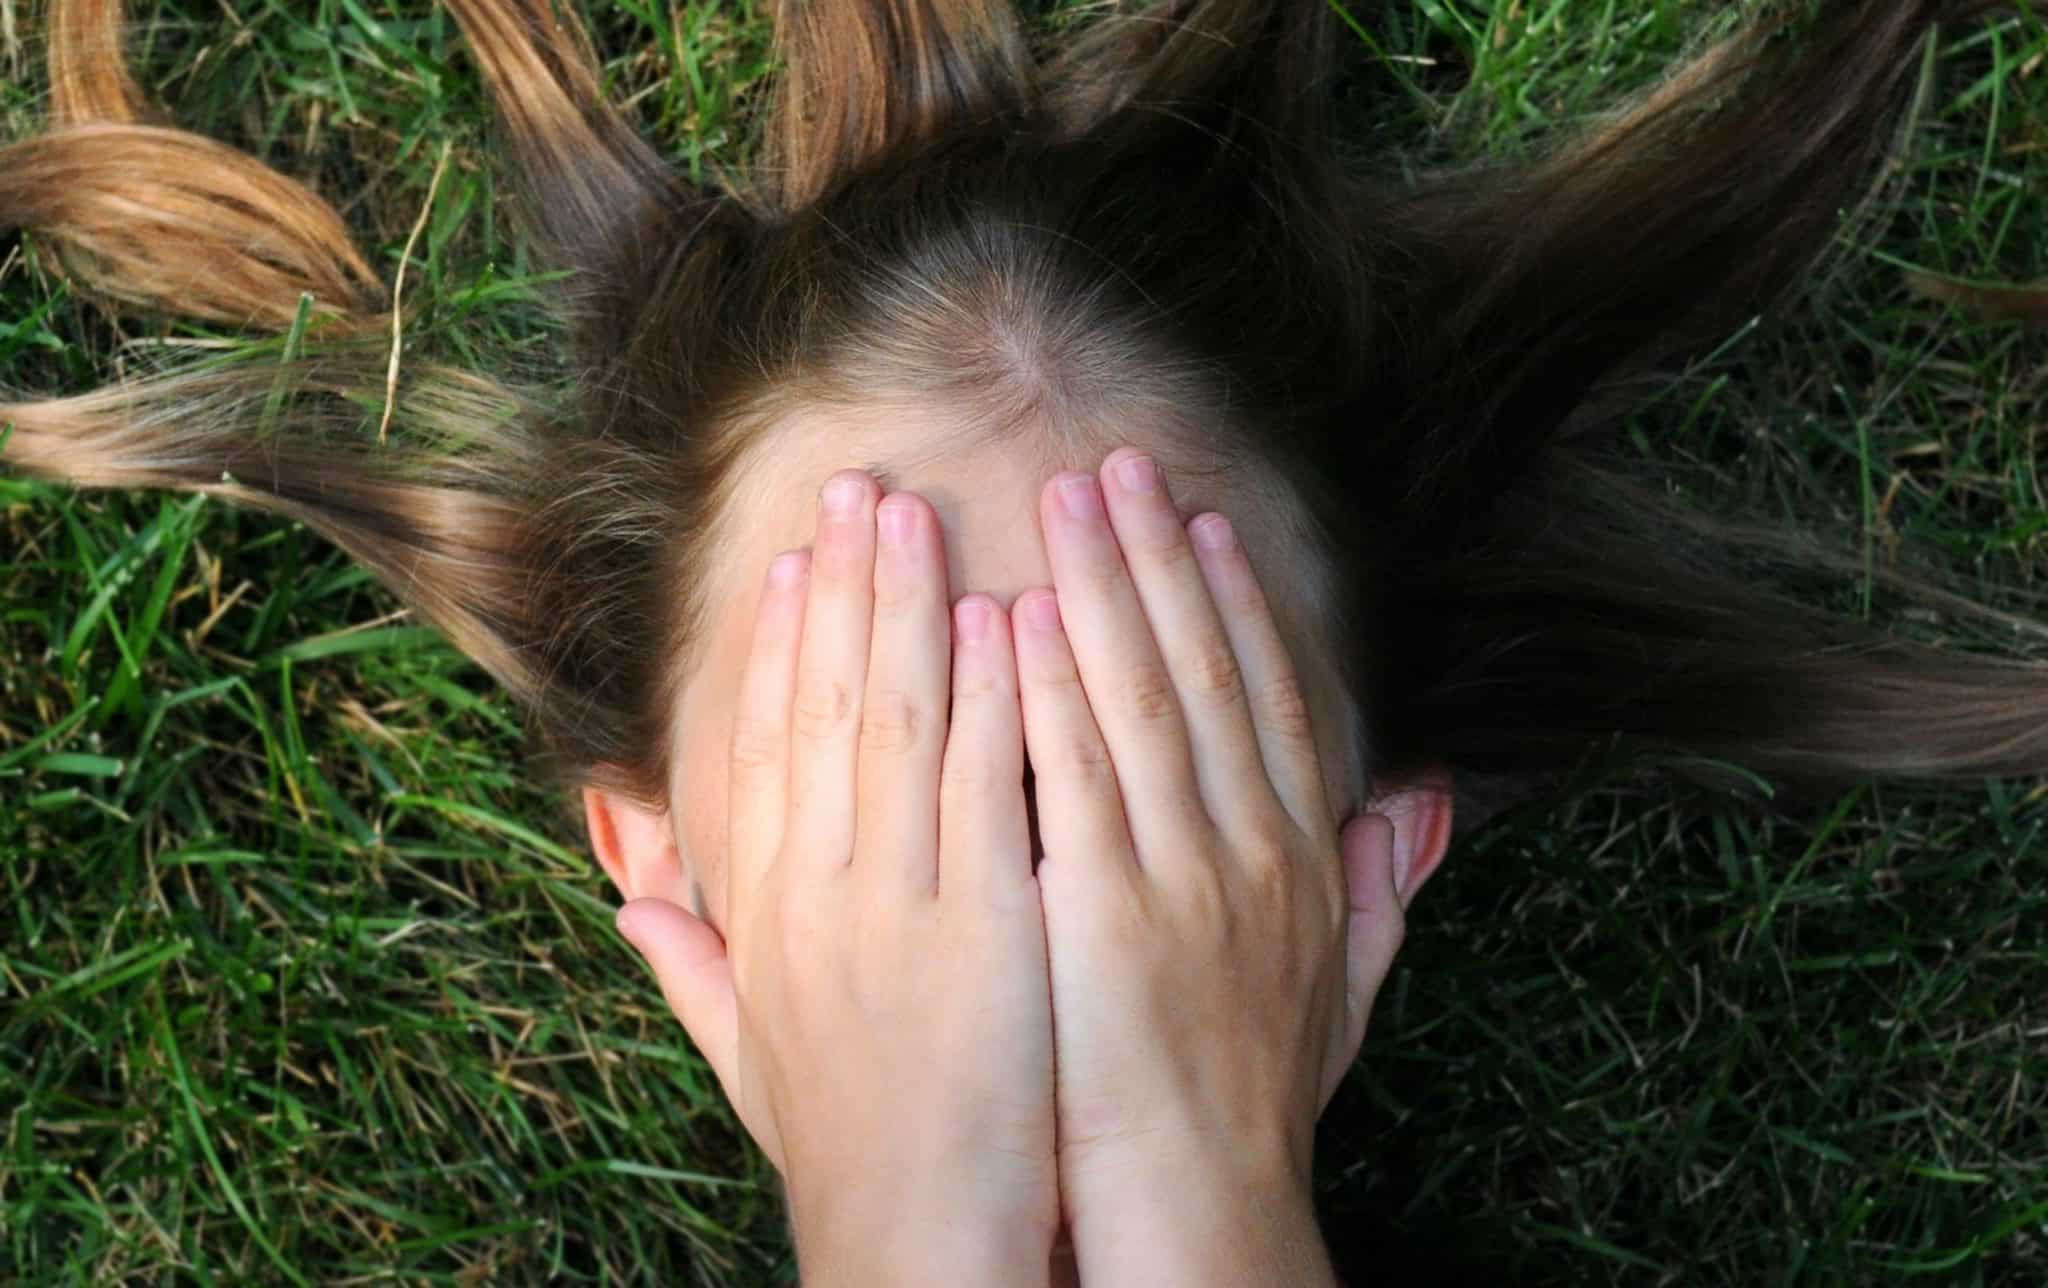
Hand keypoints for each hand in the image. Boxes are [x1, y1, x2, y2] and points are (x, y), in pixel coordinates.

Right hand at [615, 471, 1057, 1284]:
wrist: (910, 1240)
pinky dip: (985, 696)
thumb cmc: (843, 1150)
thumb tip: (629, 893)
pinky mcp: (980, 925)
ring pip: (896, 723)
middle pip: (823, 709)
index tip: (792, 566)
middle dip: (842, 589)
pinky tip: (996, 618)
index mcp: (768, 915)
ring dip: (905, 607)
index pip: (763, 751)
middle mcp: (819, 891)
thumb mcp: (748, 1053)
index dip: (777, 650)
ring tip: (912, 513)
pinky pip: (977, 786)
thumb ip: (690, 964)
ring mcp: (896, 902)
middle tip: (856, 488)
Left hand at [1014, 448, 1410, 1285]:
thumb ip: (1382, 888)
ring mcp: (1183, 874)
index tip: (1201, 522)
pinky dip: (1052, 688)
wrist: (1202, 1204)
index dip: (1233, 601)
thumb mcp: (1342, 989)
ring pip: (1141, 698)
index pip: (1264, 698)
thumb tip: (1426, 803)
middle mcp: (1251, 847)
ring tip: (1066, 499)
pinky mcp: (1107, 910)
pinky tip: (1023, 616)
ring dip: (1104, 588)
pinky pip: (1078, 775)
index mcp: (1299, 857)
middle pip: (1201, 671)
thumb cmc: (1254, 1103)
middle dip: (1158, 558)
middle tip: (1118, 463)